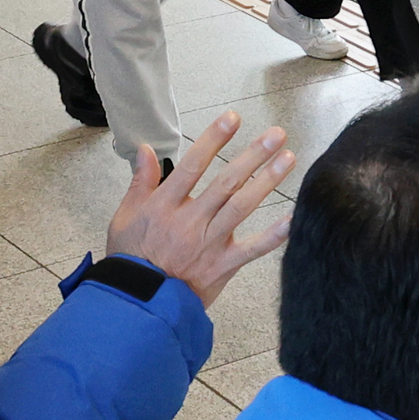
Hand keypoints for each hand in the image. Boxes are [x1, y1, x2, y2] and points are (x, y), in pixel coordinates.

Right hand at [98, 111, 291, 307]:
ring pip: (242, 206)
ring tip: (288, 158)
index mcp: (165, 205)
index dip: (213, 139)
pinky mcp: (223, 265)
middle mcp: (190, 221)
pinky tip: (293, 217)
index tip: (232, 118)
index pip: (193, 165)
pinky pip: (252, 249)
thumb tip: (146, 149)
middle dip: (253, 155)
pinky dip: (274, 235)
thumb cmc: (131, 258)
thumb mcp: (125, 216)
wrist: (138, 301)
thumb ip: (140, 182)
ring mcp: (209, 243)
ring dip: (267, 181)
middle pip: (226, 182)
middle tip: (275, 134)